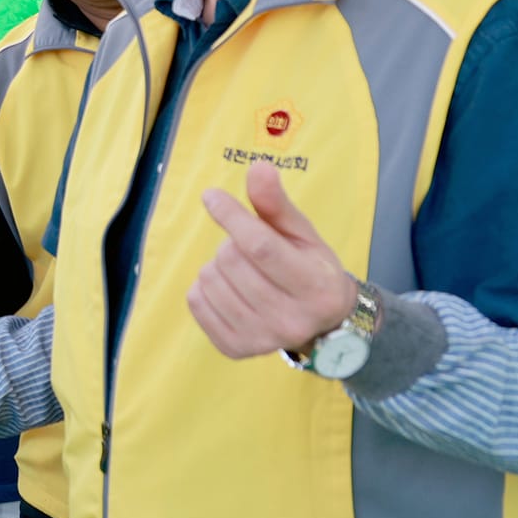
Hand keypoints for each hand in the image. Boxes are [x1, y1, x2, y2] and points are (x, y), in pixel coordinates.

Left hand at [189, 161, 356, 359]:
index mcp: (316, 288)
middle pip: (232, 261)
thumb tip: (257, 168)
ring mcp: (261, 340)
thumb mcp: (303, 235)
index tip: (211, 196)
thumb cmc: (311, 270)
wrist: (322, 326)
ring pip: (210, 280)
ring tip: (241, 270)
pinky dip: (203, 287)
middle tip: (247, 248)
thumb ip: (277, 205)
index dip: (232, 217)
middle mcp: (291, 321)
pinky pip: (195, 302)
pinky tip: (227, 288)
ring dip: (217, 265)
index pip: (260, 247)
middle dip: (231, 243)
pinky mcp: (235, 349)